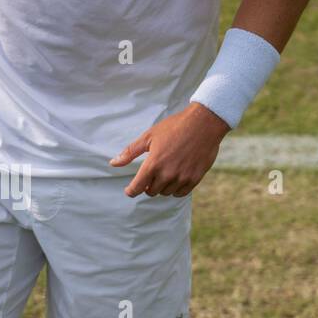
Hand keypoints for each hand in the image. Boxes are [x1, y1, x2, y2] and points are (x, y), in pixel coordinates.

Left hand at [110, 103, 229, 197]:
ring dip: (162, 186)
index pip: (137, 188)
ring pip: (166, 193)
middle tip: (152, 174)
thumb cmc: (174, 127)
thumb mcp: (149, 137)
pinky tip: (176, 177)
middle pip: (151, 191)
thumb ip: (130, 152)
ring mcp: (182, 177)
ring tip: (165, 172)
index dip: (131, 191)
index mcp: (153, 164)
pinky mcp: (195, 179)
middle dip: (148, 185)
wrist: (204, 123)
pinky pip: (180, 193)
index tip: (130, 190)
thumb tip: (113, 163)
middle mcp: (167, 174)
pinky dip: (176, 188)